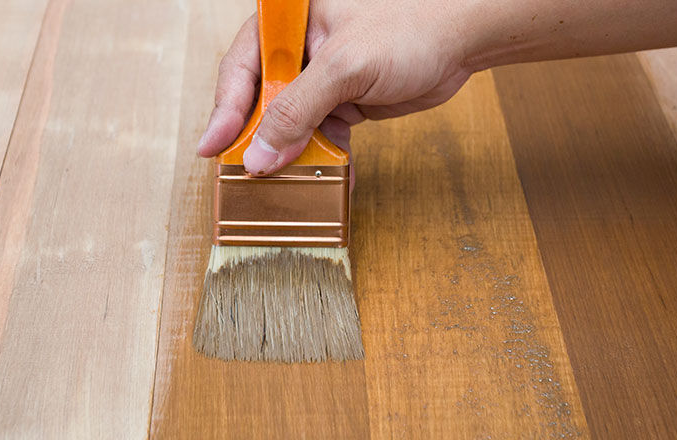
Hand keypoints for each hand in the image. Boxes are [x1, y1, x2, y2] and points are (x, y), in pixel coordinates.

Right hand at [196, 0, 472, 174]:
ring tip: (291, 180)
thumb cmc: (411, 25)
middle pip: (259, 100)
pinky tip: (327, 176)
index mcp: (287, 22)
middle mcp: (298, 48)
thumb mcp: (345, 66)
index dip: (224, 111)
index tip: (212, 148)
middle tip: (249, 174)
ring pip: (289, 123)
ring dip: (292, 154)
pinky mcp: (342, 98)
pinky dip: (322, 156)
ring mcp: (320, 76)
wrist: (464, 38)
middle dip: (258, 139)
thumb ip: (297, 109)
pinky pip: (319, 133)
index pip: (240, 68)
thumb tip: (260, 154)